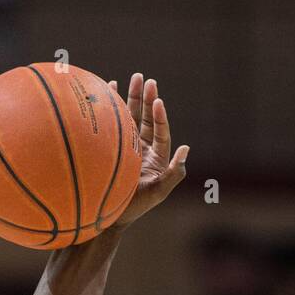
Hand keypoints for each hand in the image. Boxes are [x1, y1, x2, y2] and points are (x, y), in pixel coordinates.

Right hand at [108, 74, 188, 228]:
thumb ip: (175, 173)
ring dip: (131, 98)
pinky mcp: (110, 147)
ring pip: (130, 118)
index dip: (159, 116)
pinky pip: (113, 124)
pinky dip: (111, 109)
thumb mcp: (158, 192)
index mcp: (157, 158)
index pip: (160, 131)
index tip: (157, 100)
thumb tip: (186, 148)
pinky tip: (109, 91)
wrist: (108, 216)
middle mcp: (143, 149)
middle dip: (147, 99)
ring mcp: (126, 147)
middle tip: (146, 79)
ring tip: (133, 78)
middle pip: (147, 119)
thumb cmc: (134, 207)